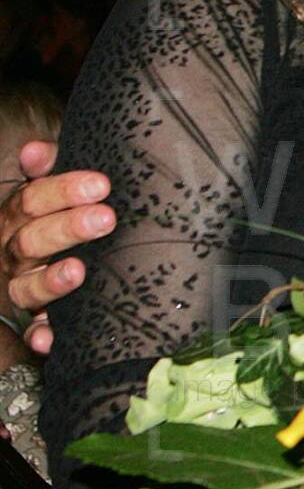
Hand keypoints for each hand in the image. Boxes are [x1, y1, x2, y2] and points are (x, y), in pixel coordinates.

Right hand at [3, 141, 112, 351]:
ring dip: (50, 280)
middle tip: (105, 219)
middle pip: (31, 240)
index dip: (61, 191)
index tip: (100, 185)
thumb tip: (35, 151)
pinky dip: (39, 335)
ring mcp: (21, 287)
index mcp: (18, 219)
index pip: (31, 201)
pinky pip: (31, 331)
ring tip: (77, 271)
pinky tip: (47, 337)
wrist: (60, 261)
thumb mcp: (55, 193)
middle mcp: (14, 253)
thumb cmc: (64, 218)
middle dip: (66, 228)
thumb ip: (49, 170)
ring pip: (27, 286)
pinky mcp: (33, 320)